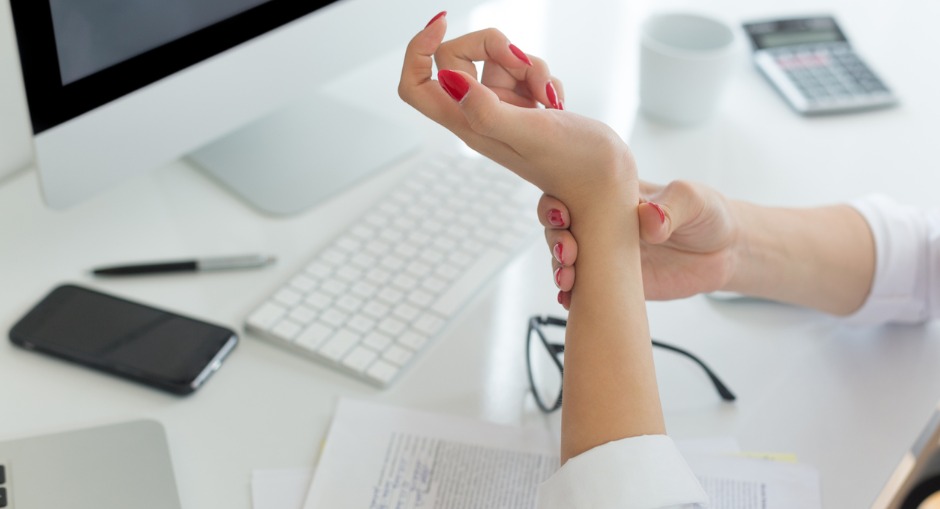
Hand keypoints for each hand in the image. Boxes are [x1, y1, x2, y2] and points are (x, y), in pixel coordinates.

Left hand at [398, 13, 637, 215]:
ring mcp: (501, 109)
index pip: (415, 85)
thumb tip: (448, 80)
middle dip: (494, 47)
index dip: (418, 50)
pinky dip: (543, 76)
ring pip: (497, 60)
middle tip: (523, 64)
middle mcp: (478, 115)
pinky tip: (556, 102)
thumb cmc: (575, 166)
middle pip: (457, 58)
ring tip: (549, 98)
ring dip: (529, 65)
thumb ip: (488, 110)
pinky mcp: (524, 105)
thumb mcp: (531, 134)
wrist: (607, 182)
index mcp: (467, 125)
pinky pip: (523, 71)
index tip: (442, 24)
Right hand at [542, 179, 740, 307]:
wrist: (724, 252)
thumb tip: (649, 220)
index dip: (557, 203)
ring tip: (568, 280)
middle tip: (569, 253)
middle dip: (555, 240)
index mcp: (614, 195)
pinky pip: (584, 288)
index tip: (563, 217)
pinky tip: (568, 300)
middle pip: (560, 227)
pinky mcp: (613, 281)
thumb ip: (671, 207)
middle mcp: (602, 223)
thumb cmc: (707, 214)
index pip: (572, 192)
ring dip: (559, 269)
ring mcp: (605, 254)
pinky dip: (571, 295)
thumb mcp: (694, 201)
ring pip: (566, 259)